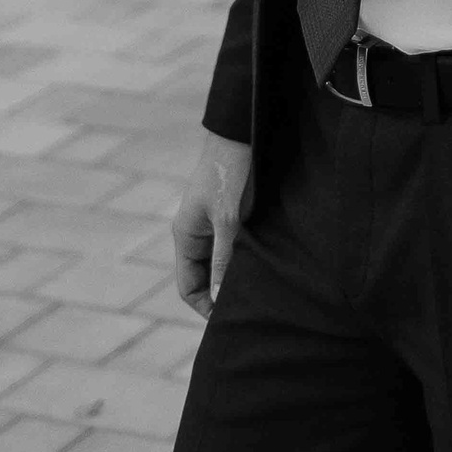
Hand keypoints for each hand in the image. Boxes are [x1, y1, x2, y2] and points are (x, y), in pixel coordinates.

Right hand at [172, 130, 253, 317]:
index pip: (188, 287)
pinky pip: (233, 246)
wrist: (242, 132)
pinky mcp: (229, 214)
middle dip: (222, 293)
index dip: (205, 306)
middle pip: (204, 278)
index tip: (230, 319)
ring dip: (236, 275)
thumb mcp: (228, 219)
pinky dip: (244, 258)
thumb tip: (219, 298)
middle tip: (251, 309)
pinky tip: (265, 264)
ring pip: (221, 262)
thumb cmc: (229, 172)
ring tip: (261, 289)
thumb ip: (223, 259)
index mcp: (185, 236)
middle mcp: (195, 233)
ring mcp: (212, 223)